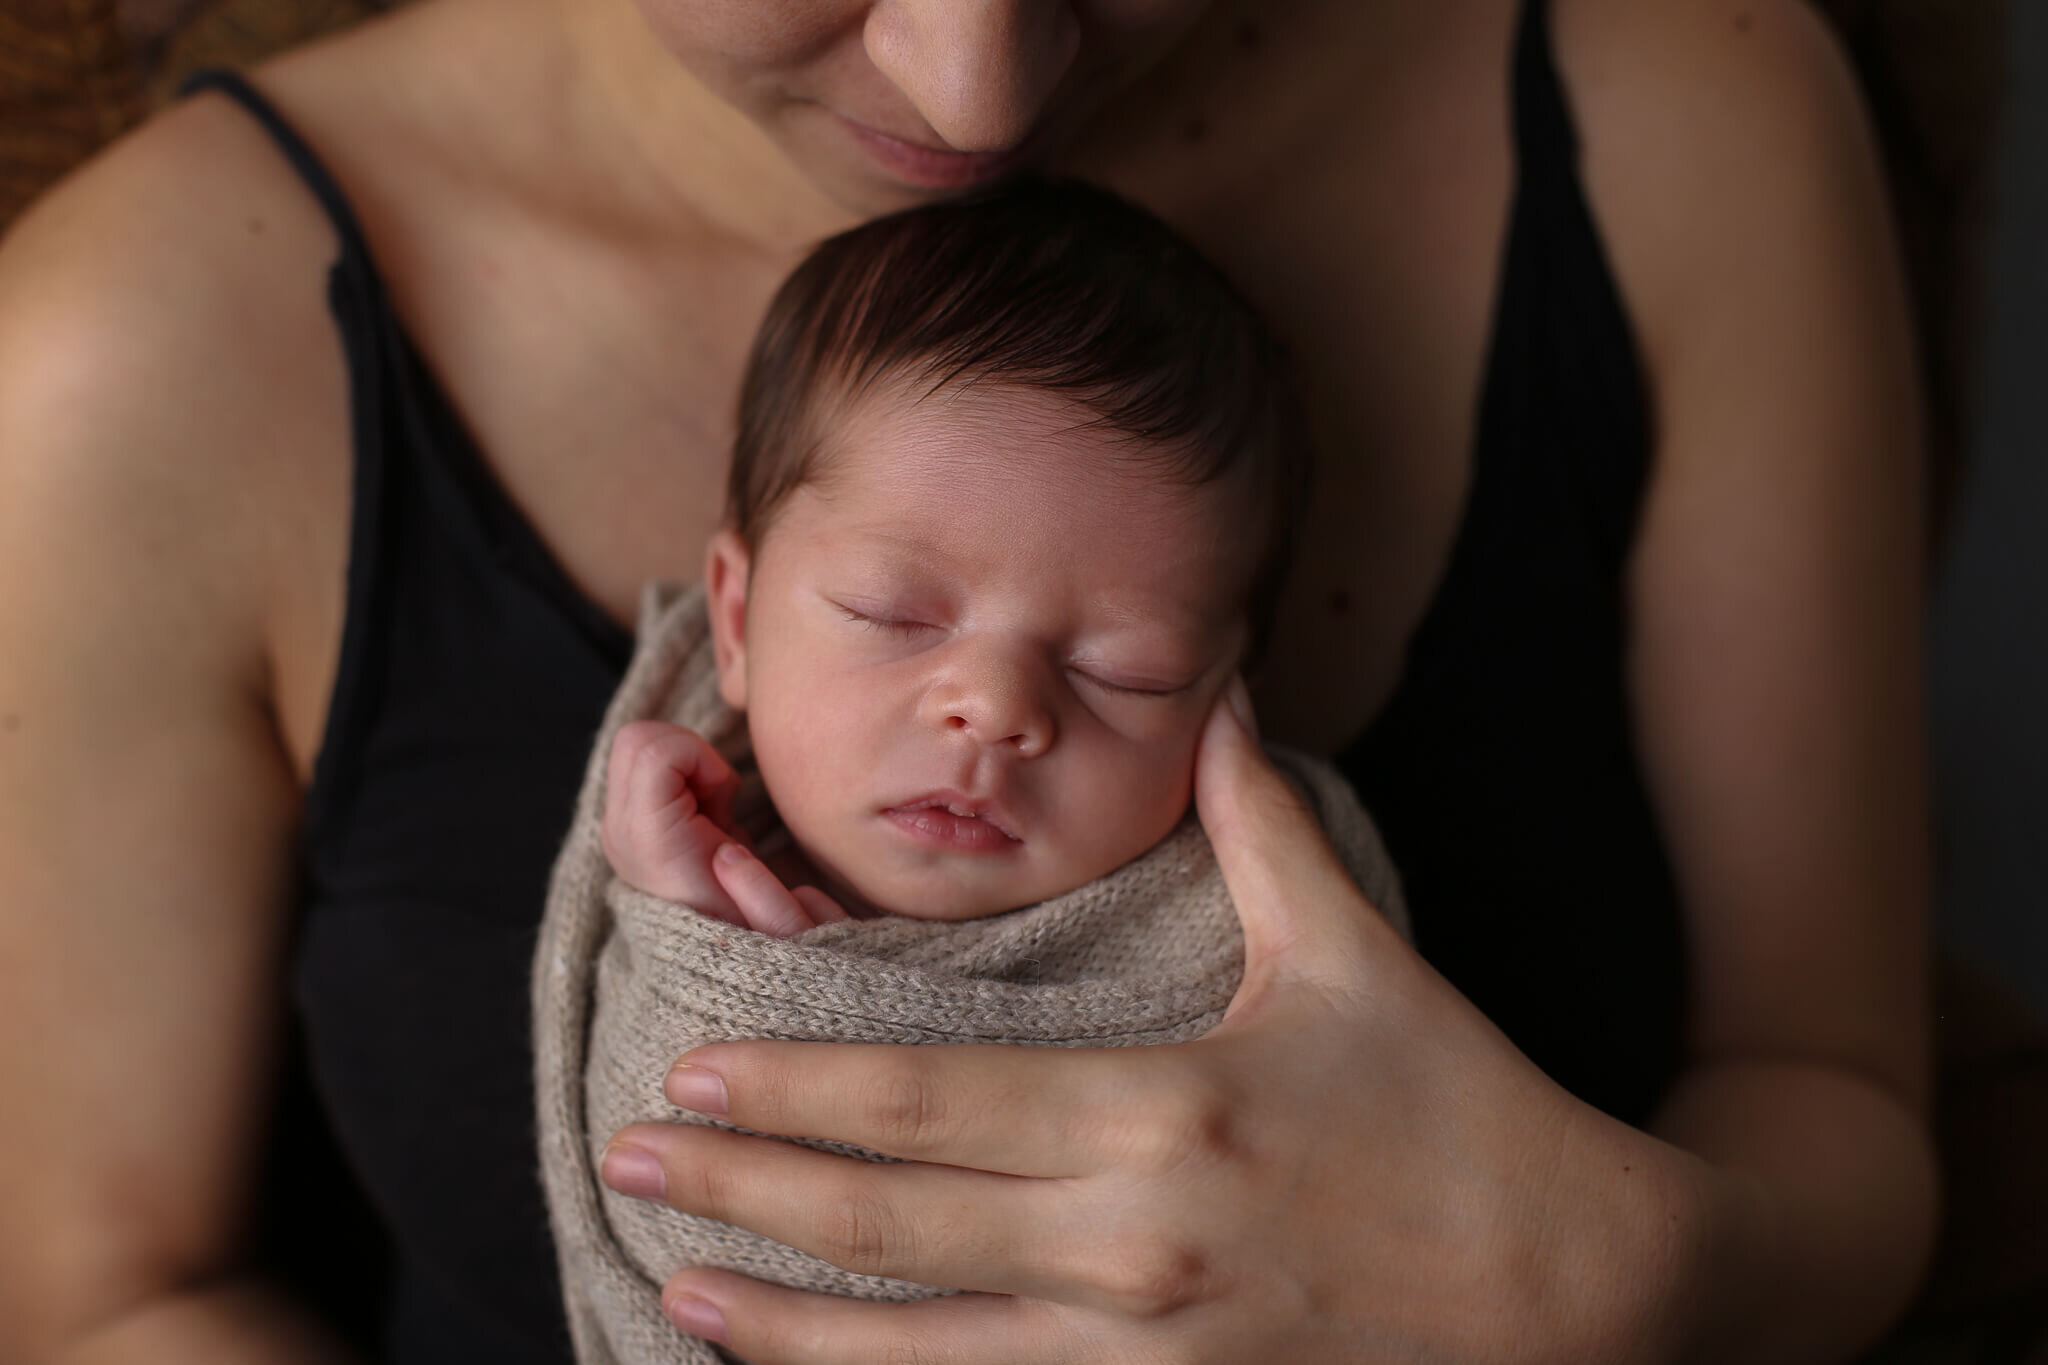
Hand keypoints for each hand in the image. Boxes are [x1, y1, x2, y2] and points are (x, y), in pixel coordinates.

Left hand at [599, 682, 1703, 1362]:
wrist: (1588, 1297)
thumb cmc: (1460, 1113)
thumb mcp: (1353, 956)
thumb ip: (1262, 826)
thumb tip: (1226, 694)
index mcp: (1160, 1104)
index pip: (923, 1098)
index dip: (791, 1089)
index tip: (696, 1072)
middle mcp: (1131, 1238)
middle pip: (887, 1216)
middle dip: (741, 1189)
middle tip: (630, 1159)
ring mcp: (1146, 1356)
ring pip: (915, 1348)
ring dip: (780, 1321)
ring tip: (677, 1287)